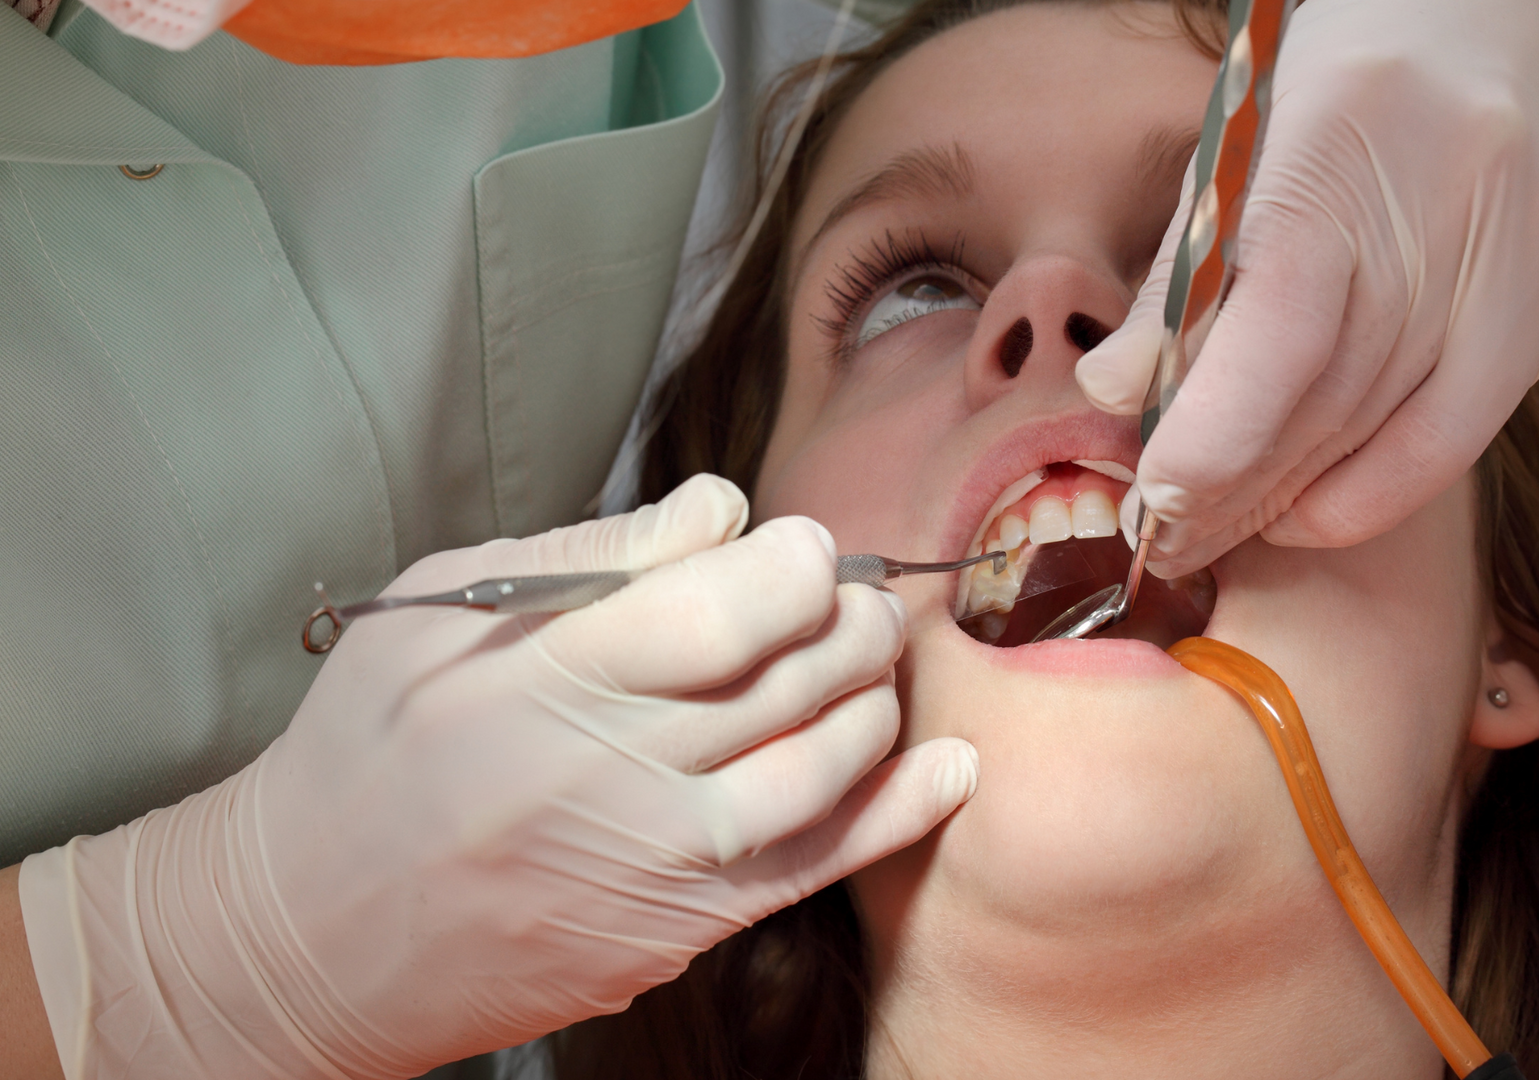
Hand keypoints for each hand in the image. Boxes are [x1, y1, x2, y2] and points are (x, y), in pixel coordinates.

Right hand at [17, 474, 977, 1078]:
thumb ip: (587, 557)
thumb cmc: (373, 754)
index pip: (718, 610)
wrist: (318, 935)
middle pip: (789, 678)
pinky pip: (821, 867)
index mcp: (541, 682)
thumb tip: (719, 510)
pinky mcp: (683, 929)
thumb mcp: (438, 618)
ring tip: (873, 651)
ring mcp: (657, 866)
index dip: (791, 564)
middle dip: (849, 614)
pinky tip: (950, 765)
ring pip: (824, 766)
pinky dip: (900, 811)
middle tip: (851, 588)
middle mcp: (610, 777)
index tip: (799, 543)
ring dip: (876, 695)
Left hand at [1080, 0, 1538, 574]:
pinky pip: (1460, 433)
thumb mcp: (1246, 140)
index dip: (1214, 437)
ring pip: (1395, 432)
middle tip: (1164, 540)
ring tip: (1226, 532)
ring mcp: (1518, 263)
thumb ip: (1184, 270)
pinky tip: (1316, 506)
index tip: (1151, 500)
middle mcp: (1450, 208)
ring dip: (1298, 500)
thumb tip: (1114, 390)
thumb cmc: (1356, 75)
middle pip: (1331, 400)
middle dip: (1235, 489)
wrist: (1528, 14)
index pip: (1281, 331)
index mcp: (1344, 149)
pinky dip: (1380, 484)